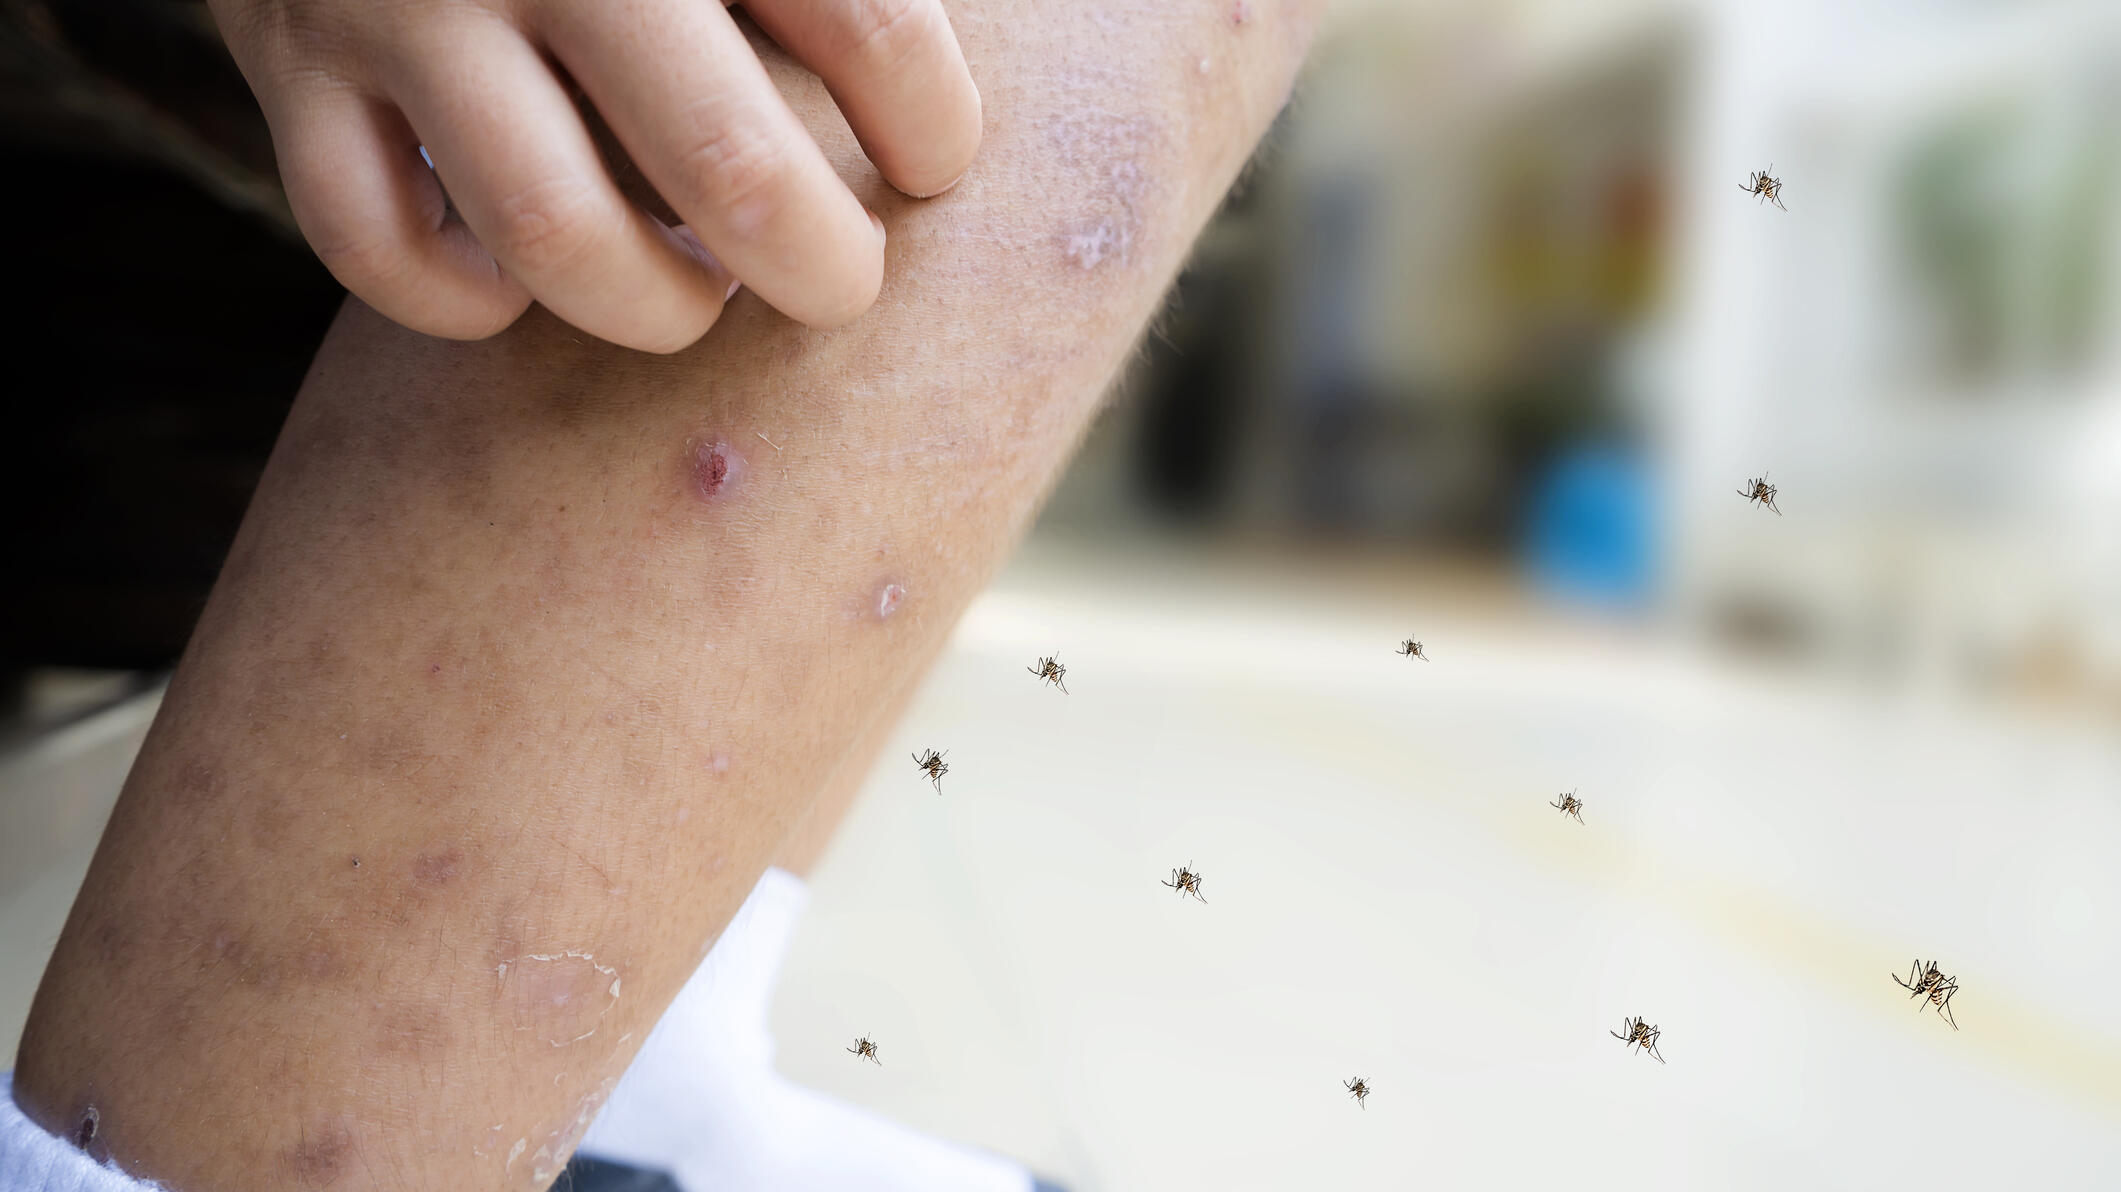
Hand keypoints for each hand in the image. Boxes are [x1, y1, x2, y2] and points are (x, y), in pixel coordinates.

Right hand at [211, 0, 982, 350]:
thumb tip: (921, 94)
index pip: (868, 22)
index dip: (929, 126)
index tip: (934, 163)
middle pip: (725, 160)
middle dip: (819, 264)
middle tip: (841, 284)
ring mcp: (402, 6)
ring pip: (554, 234)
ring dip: (651, 307)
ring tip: (695, 295)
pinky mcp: (293, 69)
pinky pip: (376, 245)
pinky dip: (461, 300)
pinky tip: (518, 281)